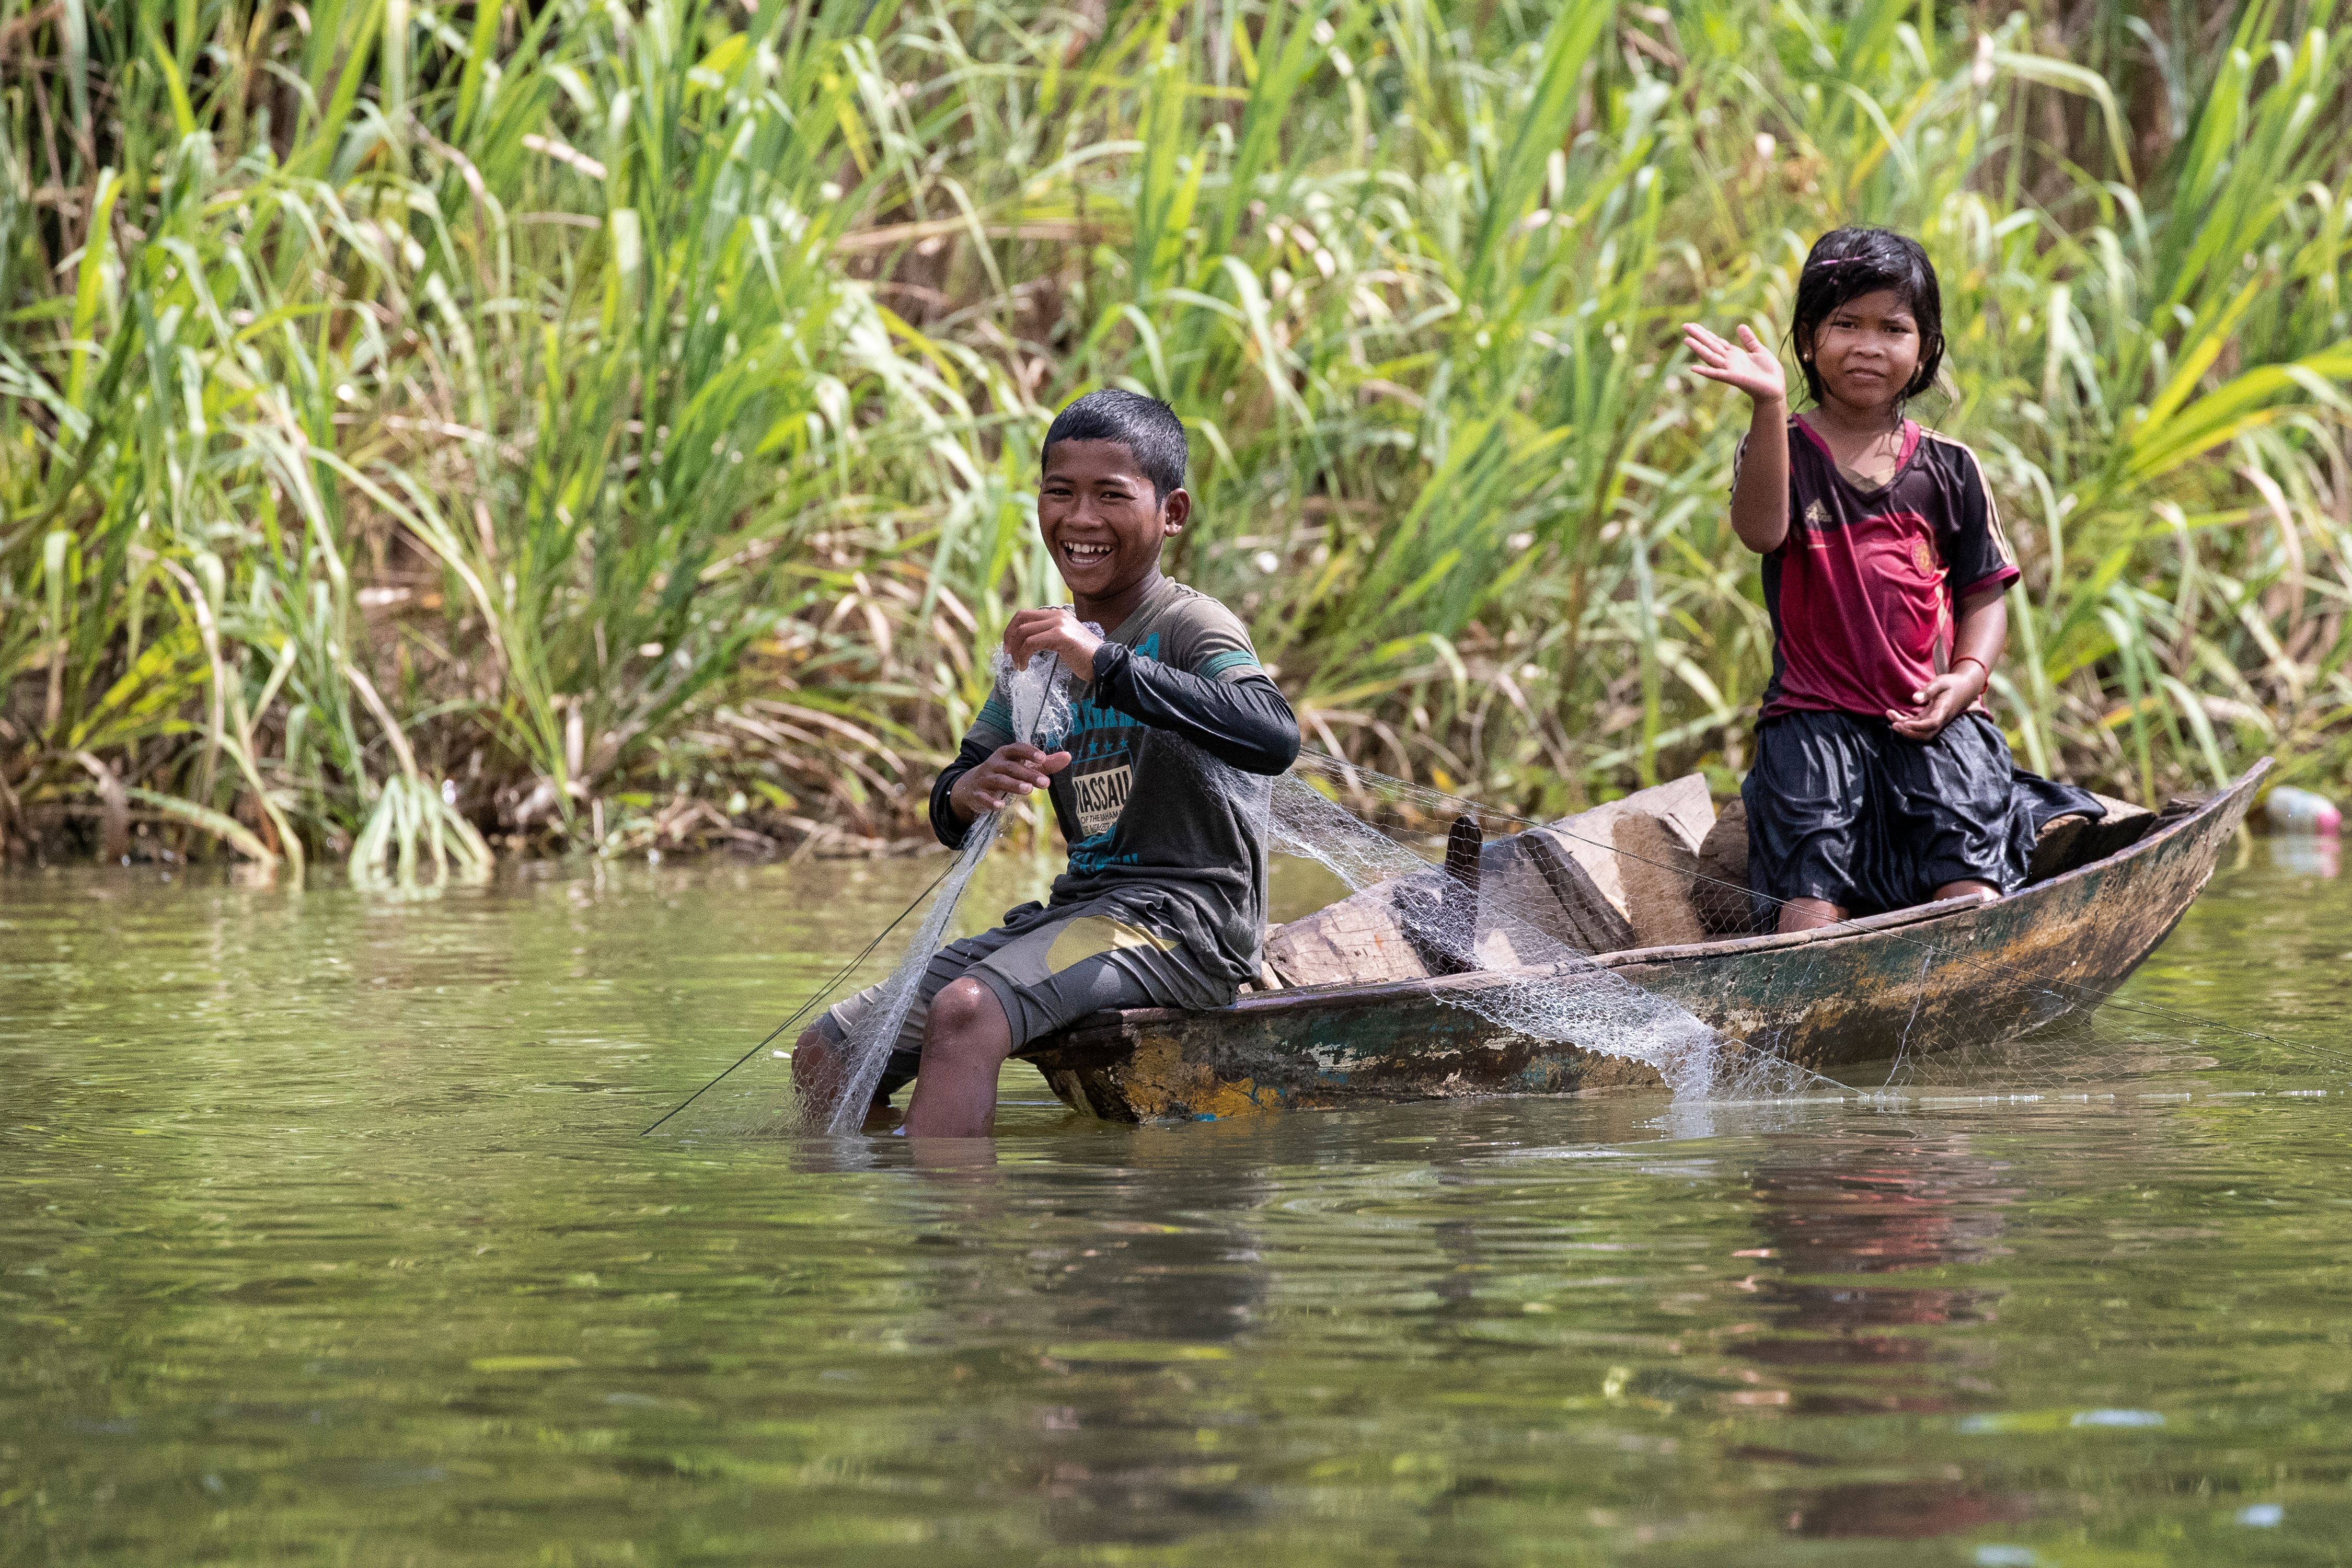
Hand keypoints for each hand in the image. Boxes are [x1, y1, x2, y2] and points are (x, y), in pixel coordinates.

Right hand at [949, 742, 1070, 820]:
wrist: (970, 786)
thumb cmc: (1003, 773)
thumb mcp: (1021, 766)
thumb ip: (1044, 763)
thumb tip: (1067, 756)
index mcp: (1005, 754)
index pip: (1016, 749)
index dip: (1028, 752)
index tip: (1042, 757)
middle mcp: (994, 764)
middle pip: (1011, 767)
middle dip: (1028, 774)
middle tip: (1045, 783)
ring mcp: (985, 779)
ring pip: (999, 780)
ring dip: (1013, 785)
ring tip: (1028, 790)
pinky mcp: (978, 795)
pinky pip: (983, 797)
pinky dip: (991, 802)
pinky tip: (1000, 806)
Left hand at [1004, 606, 1101, 675]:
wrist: (1104, 663)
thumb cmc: (1085, 657)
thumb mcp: (1064, 641)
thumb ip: (1048, 636)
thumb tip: (1026, 643)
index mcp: (1057, 615)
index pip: (1025, 614)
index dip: (1012, 629)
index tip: (1010, 646)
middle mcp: (1057, 615)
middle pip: (1021, 618)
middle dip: (1009, 636)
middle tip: (1008, 654)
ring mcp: (1059, 624)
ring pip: (1023, 632)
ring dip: (1016, 651)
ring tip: (1018, 665)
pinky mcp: (1060, 636)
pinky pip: (1031, 643)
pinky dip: (1023, 656)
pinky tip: (1024, 666)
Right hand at [1682, 322, 1788, 407]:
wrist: (1776, 388)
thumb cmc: (1768, 372)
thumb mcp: (1759, 350)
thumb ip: (1749, 340)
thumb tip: (1740, 326)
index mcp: (1734, 354)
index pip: (1716, 341)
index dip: (1705, 333)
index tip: (1694, 325)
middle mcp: (1728, 361)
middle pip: (1710, 346)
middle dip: (1698, 336)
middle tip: (1684, 326)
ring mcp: (1729, 370)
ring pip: (1710, 357)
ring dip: (1698, 349)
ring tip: (1686, 340)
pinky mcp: (1733, 378)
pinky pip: (1716, 374)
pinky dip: (1705, 372)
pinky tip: (1693, 368)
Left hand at [1888, 665, 1986, 740]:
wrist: (1965, 689)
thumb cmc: (1952, 683)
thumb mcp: (1941, 682)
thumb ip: (1929, 689)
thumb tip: (1915, 698)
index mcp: (1944, 710)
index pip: (1932, 723)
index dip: (1919, 726)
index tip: (1905, 723)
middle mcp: (1940, 719)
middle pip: (1925, 734)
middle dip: (1909, 733)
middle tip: (1894, 724)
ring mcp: (1935, 721)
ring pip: (1919, 732)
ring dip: (1904, 728)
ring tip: (1889, 715)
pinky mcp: (1930, 719)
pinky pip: (1917, 725)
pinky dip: (1904, 722)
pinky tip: (1893, 714)